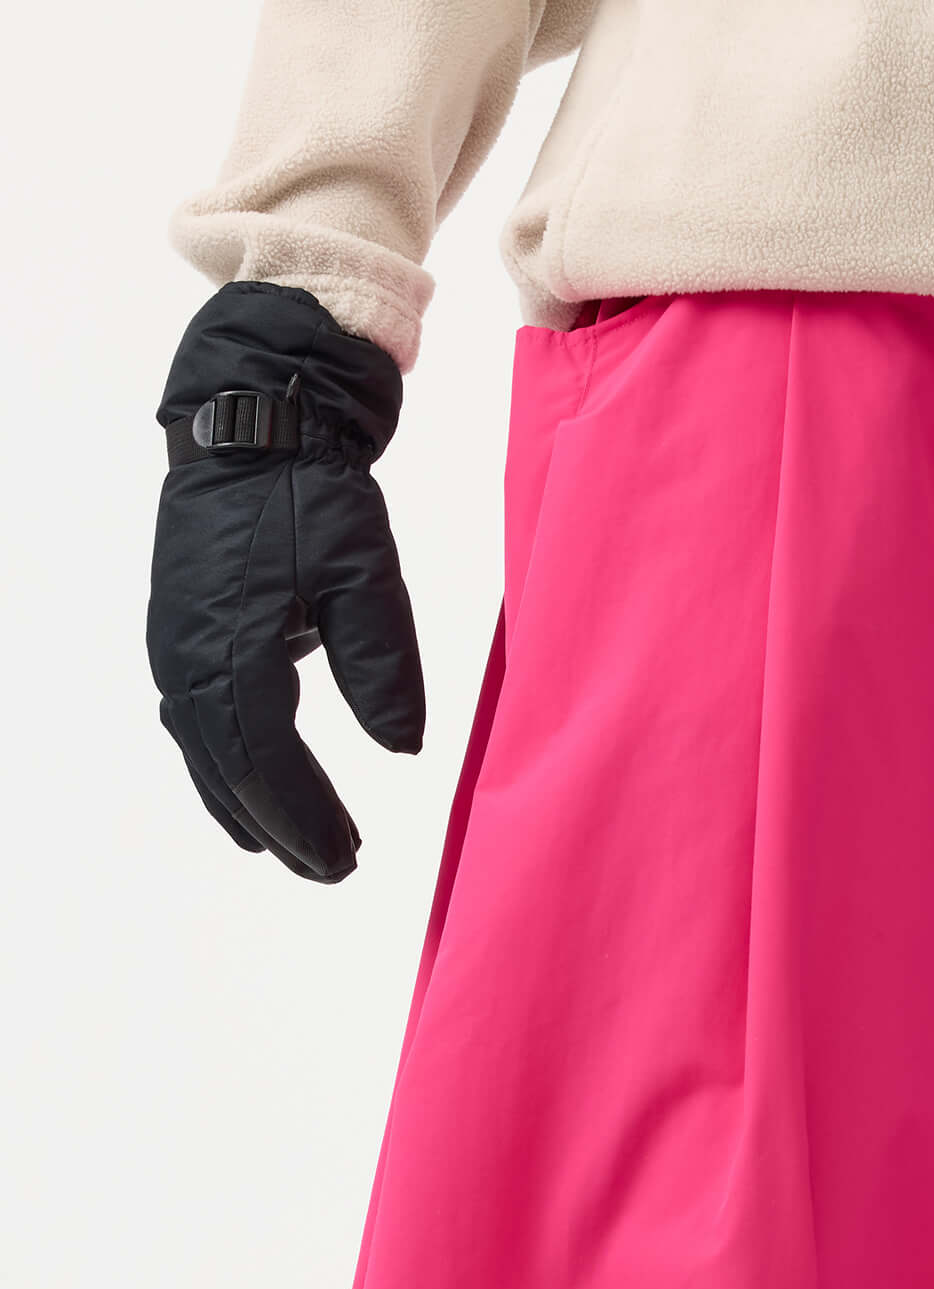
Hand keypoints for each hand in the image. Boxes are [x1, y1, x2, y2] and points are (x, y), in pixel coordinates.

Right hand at [148, 281, 424, 880]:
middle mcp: (188, 657)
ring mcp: (175, 646)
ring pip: (206, 752)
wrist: (250, 418)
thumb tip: (402, 748)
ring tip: (293, 849)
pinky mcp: (180, 631)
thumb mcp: (363, 572)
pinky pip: (194, 723)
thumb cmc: (308, 489)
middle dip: (283, 824)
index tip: (348, 855)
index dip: (307, 815)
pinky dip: (221, 766)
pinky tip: (244, 790)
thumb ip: (382, 664)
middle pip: (232, 770)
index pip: (267, 759)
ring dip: (249, 804)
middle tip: (334, 869)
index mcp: (231, 647)